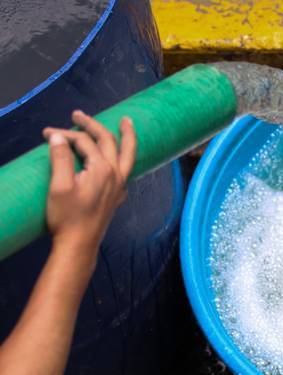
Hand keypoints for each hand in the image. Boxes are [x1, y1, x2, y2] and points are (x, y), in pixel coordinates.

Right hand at [42, 110, 135, 258]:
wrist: (79, 244)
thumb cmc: (67, 217)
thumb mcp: (58, 186)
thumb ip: (60, 158)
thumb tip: (58, 136)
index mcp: (103, 169)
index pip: (85, 142)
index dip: (65, 134)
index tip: (47, 133)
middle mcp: (116, 174)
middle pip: (108, 141)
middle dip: (93, 125)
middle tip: (78, 114)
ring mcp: (119, 186)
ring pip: (127, 155)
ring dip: (126, 137)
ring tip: (126, 122)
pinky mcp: (117, 196)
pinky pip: (126, 170)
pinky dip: (125, 157)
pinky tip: (121, 157)